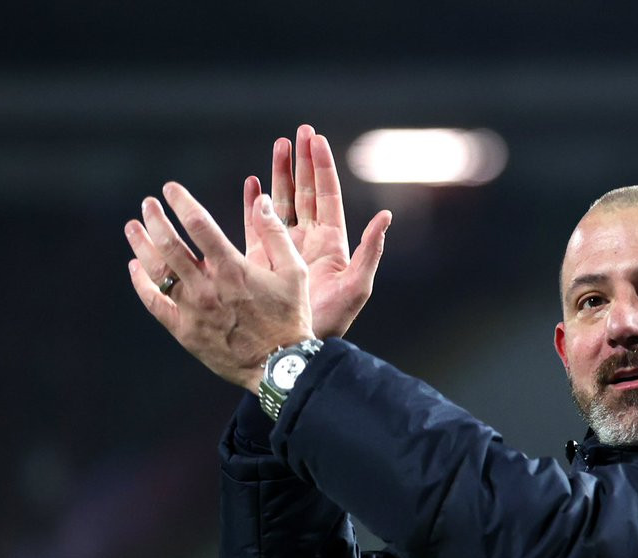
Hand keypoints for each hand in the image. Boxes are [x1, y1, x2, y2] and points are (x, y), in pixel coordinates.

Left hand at [125, 183, 314, 392]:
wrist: (280, 364)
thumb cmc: (290, 317)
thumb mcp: (294, 272)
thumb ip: (276, 235)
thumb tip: (261, 202)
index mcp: (232, 268)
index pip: (197, 224)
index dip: (180, 202)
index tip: (170, 189)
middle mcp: (207, 286)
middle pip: (169, 244)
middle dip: (155, 219)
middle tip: (148, 204)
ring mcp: (192, 309)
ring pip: (156, 271)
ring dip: (141, 245)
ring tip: (133, 227)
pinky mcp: (184, 330)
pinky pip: (155, 303)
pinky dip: (141, 283)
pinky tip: (136, 268)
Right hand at [245, 124, 392, 338]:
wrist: (297, 346)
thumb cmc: (331, 321)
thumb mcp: (357, 286)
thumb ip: (371, 251)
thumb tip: (386, 216)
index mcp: (332, 243)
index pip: (326, 196)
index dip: (322, 167)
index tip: (316, 139)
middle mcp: (309, 241)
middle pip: (305, 192)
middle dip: (302, 162)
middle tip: (298, 132)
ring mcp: (284, 247)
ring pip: (282, 202)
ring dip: (280, 174)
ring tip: (278, 146)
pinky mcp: (263, 258)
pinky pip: (256, 224)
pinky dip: (254, 203)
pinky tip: (252, 183)